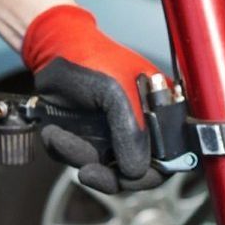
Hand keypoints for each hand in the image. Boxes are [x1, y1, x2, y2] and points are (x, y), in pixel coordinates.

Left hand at [22, 5, 164, 193]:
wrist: (51, 48)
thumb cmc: (91, 58)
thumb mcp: (116, 92)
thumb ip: (131, 131)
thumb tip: (136, 171)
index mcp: (162, 112)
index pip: (173, 155)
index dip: (156, 171)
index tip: (131, 174)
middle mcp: (142, 128)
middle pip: (139, 173)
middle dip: (111, 177)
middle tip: (89, 172)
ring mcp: (115, 136)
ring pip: (106, 172)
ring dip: (80, 158)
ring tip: (60, 136)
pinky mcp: (89, 140)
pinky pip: (80, 161)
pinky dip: (64, 151)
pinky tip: (55, 131)